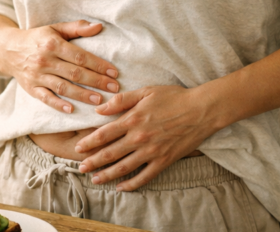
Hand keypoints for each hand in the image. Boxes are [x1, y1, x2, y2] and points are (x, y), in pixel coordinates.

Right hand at [0, 20, 119, 112]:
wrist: (8, 49)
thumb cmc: (38, 39)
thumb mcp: (55, 29)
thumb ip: (77, 28)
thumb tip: (99, 27)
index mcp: (52, 44)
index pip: (79, 56)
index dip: (98, 65)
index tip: (114, 72)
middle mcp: (44, 60)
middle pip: (74, 73)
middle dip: (96, 81)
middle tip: (114, 88)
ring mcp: (37, 75)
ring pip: (62, 87)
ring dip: (82, 94)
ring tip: (99, 100)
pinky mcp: (31, 88)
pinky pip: (45, 98)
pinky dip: (58, 104)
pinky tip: (72, 110)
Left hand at [73, 85, 220, 190]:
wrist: (201, 110)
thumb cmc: (173, 97)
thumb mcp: (145, 92)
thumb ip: (121, 100)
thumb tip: (100, 108)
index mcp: (132, 120)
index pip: (103, 134)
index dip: (88, 142)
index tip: (78, 147)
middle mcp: (139, 138)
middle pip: (109, 153)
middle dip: (92, 162)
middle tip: (80, 168)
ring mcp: (152, 151)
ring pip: (124, 168)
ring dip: (107, 175)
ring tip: (95, 179)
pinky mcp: (164, 160)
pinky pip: (145, 176)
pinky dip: (132, 184)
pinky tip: (122, 187)